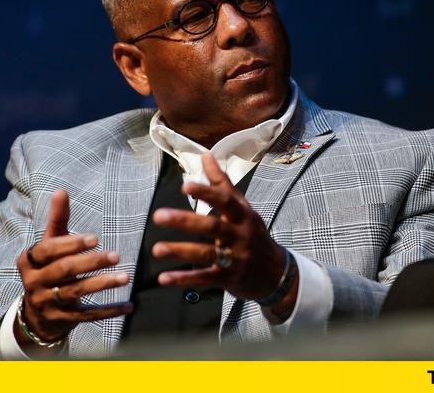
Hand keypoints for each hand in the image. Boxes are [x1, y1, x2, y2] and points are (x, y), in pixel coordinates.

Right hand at [15, 190, 131, 349]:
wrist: (37, 313)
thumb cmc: (48, 268)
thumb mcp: (49, 245)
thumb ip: (57, 220)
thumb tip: (61, 191)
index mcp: (29, 261)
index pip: (48, 250)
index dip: (71, 244)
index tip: (95, 238)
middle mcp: (34, 283)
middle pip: (64, 271)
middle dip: (91, 263)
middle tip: (116, 255)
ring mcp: (48, 304)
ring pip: (76, 293)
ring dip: (102, 284)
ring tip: (125, 277)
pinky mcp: (63, 320)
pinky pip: (88, 316)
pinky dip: (109, 311)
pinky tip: (128, 305)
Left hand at [151, 153, 297, 318]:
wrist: (276, 273)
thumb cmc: (253, 234)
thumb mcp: (243, 208)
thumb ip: (222, 183)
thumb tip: (206, 155)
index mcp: (242, 215)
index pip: (225, 201)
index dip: (206, 193)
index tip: (185, 186)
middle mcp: (239, 235)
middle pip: (211, 227)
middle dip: (185, 221)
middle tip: (158, 216)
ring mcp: (235, 259)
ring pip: (206, 254)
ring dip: (180, 252)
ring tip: (156, 249)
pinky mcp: (228, 279)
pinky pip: (205, 278)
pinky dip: (184, 279)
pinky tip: (164, 278)